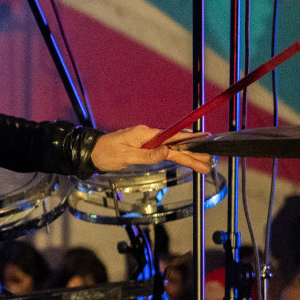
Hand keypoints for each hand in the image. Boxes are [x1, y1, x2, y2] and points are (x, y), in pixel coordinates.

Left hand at [90, 125, 212, 173]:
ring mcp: (147, 142)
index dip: (189, 139)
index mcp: (145, 134)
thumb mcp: (125, 156)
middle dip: (191, 154)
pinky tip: (186, 159)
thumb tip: (167, 152)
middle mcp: (148, 136)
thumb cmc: (104, 153)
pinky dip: (175, 157)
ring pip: (170, 150)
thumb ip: (147, 155)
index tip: (205, 139)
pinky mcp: (144, 149)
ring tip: (202, 165)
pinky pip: (163, 153)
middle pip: (174, 145)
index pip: (171, 137)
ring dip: (186, 157)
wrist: (91, 153)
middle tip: (208, 162)